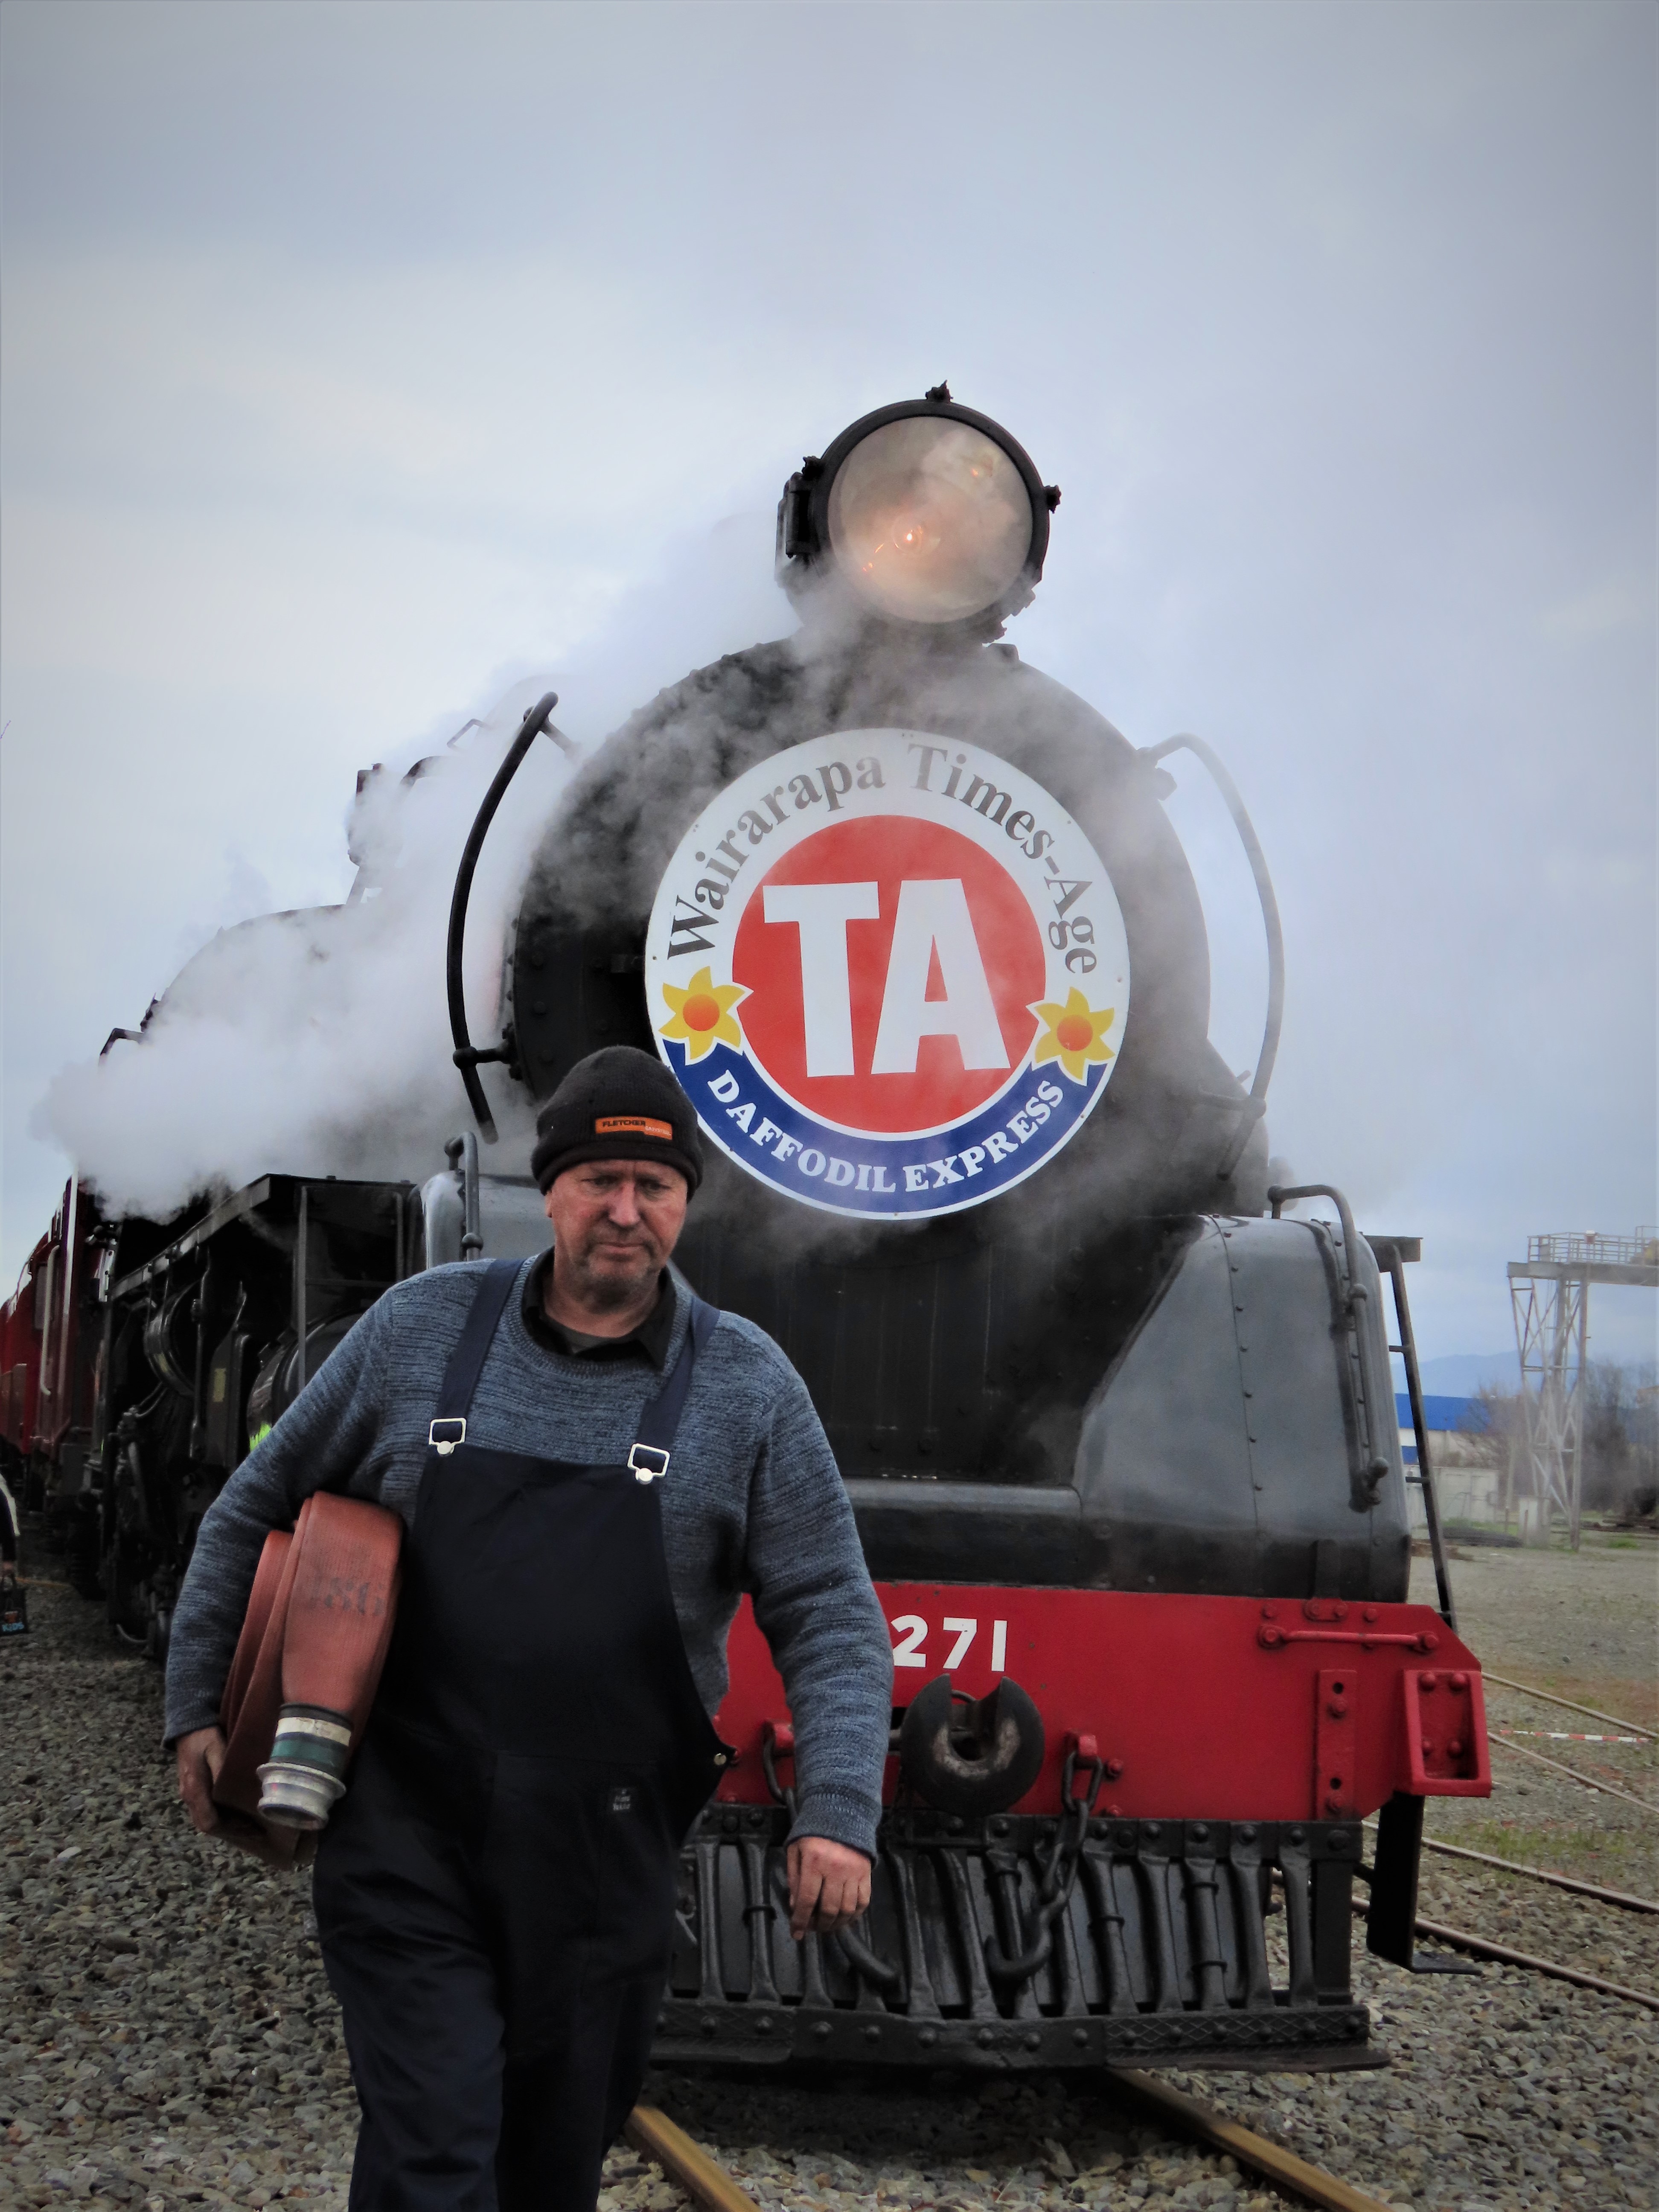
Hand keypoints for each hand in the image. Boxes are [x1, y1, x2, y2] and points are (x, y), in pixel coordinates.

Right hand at [174, 1726, 310, 1870]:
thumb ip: (222, 1770)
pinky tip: (236, 1813)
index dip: (231, 1830)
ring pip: (205, 1820)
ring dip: (226, 1826)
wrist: (188, 1725)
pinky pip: (205, 1810)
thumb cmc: (205, 1736)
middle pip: (207, 1826)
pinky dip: (221, 1817)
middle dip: (231, 1832)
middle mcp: (189, 1796)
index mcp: (195, 1789)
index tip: (252, 1830)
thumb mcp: (216, 1748)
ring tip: (250, 1826)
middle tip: (256, 1832)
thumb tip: (231, 1791)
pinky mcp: (192, 1788)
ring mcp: (188, 1794)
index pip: (210, 1822)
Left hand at [786, 1836, 870, 1939]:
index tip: (797, 1934)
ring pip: (846, 1909)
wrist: (842, 1812)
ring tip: (827, 1926)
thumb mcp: (795, 1850)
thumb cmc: (813, 1832)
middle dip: (819, 1925)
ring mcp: (853, 1872)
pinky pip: (863, 1902)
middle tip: (813, 1929)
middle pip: (828, 1909)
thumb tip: (794, 1906)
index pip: (806, 1899)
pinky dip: (854, 1915)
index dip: (800, 1921)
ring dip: (836, 1924)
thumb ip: (794, 1878)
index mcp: (814, 1862)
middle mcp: (835, 1869)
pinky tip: (845, 1919)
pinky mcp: (866, 1874)